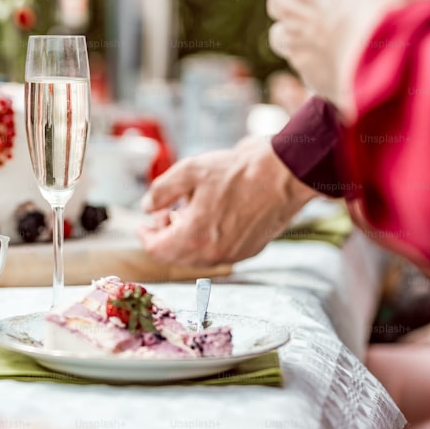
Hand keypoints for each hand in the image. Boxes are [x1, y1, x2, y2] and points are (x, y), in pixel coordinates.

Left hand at [138, 137, 315, 266]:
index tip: (145, 222)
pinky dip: (206, 240)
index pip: (156, 250)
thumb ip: (160, 191)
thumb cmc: (238, 170)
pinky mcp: (249, 251)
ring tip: (189, 212)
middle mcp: (213, 254)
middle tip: (167, 213)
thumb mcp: (189, 171)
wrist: (284, 174)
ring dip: (185, 239)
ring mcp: (233, 255)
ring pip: (196, 257)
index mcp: (194, 237)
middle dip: (165, 237)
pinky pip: (217, 253)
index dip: (146, 235)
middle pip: (174, 257)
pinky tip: (211, 216)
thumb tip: (147, 206)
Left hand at [266, 0, 429, 108]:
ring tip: (328, 33)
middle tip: (328, 3)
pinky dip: (311, 59)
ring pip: (281, 32)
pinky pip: (299, 62)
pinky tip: (336, 57)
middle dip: (297, 0)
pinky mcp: (301, 69)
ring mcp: (292, 38)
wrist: (388, 54)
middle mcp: (290, 2)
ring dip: (298, 32)